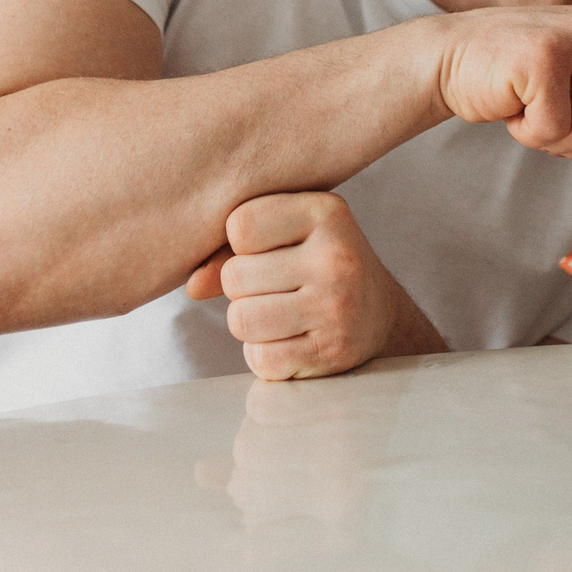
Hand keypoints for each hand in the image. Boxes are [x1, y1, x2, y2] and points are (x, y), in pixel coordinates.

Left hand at [184, 192, 430, 379]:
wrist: (379, 315)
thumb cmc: (318, 265)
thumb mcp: (288, 235)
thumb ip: (232, 248)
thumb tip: (192, 287)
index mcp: (326, 212)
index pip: (240, 225)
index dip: (241, 244)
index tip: (267, 249)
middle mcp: (337, 256)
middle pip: (234, 277)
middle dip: (242, 289)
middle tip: (274, 288)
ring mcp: (336, 307)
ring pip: (241, 320)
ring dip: (249, 324)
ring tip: (279, 314)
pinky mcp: (331, 352)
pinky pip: (260, 359)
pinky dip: (264, 355)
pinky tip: (290, 341)